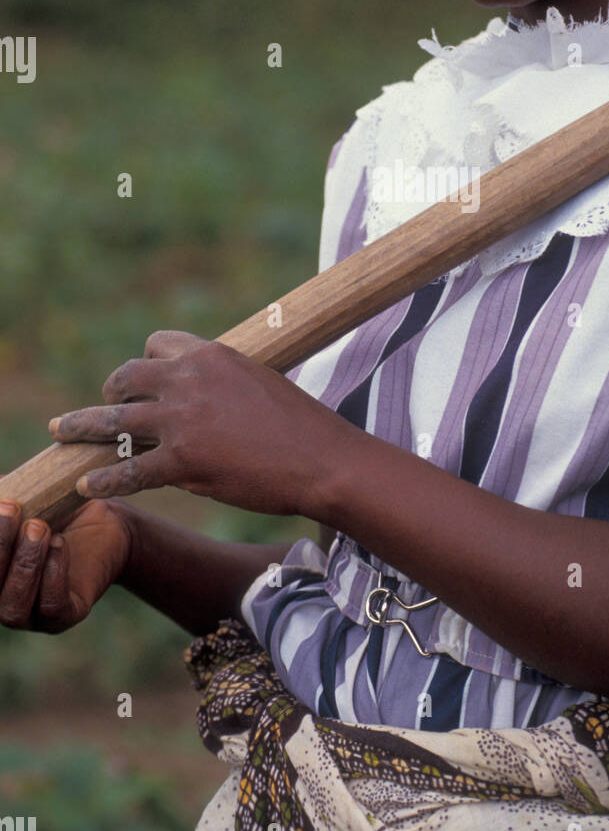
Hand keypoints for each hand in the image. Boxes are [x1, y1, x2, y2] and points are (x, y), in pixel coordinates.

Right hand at [0, 479, 132, 632]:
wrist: (106, 523)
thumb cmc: (57, 511)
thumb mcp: (25, 499)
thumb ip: (2, 493)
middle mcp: (1, 599)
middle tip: (11, 508)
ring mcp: (30, 615)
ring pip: (14, 603)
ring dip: (24, 562)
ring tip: (40, 526)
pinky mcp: (64, 617)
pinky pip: (51, 606)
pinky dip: (52, 574)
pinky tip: (58, 544)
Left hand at [47, 330, 325, 515]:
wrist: (324, 459)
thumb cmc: (302, 426)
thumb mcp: (260, 381)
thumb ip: (225, 381)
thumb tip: (205, 396)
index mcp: (213, 355)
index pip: (158, 344)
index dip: (146, 363)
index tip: (143, 381)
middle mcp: (191, 380)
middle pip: (127, 375)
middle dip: (111, 391)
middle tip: (106, 407)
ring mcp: (183, 421)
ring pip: (114, 420)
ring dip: (83, 427)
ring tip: (63, 434)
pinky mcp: (184, 462)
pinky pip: (129, 470)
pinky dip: (105, 479)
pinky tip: (87, 486)